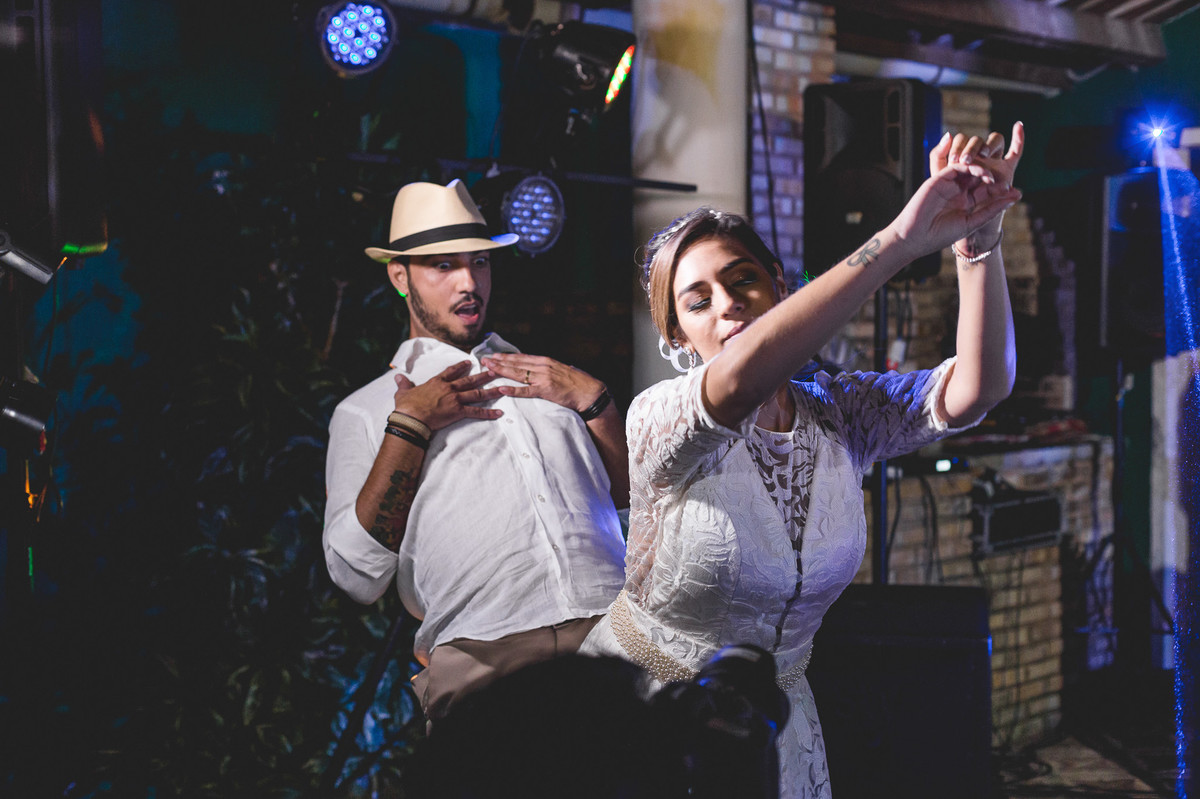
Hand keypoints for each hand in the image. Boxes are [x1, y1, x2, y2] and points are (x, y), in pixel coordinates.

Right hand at [392, 361, 503, 430]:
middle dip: (483, 375)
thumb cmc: (406, 406)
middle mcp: (449, 388)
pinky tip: (499, 413)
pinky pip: (477, 412)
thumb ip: (403, 384)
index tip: (469, 362)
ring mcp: (455, 399)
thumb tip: (397, 376)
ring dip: (491, 391)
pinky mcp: (458, 411)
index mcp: (437, 382)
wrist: (411, 418)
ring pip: (477, 394)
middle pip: (470, 380)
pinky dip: (489, 413)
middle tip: (494, 371)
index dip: (460, 367)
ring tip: (503, 388)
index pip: (451, 371)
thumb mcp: (403, 392)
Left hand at [481, 353, 605, 413]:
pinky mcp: (545, 391)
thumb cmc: (577, 382)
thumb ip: (548, 368)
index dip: (507, 356)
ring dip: (501, 371)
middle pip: (516, 363)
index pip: (522, 357)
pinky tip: (502, 388)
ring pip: (518, 374)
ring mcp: (543, 378)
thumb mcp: (561, 370)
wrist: (589, 392)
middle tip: (484, 360)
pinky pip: (525, 391)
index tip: (494, 355)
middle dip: (499, 361)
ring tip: (488, 369)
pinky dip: (513, 390)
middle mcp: (543, 366)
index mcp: (546, 361)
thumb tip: (539, 367)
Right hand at [888, 126, 1023, 260]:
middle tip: (1004, 182)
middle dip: (993, 177)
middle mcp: (959, 191)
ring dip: (982, 169)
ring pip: (970, 168)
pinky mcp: (939, 178)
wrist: (915, 238)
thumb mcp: (971, 223)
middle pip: (980, 177)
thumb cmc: (940, 235)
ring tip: (991, 177)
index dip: (1001, 190)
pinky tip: (979, 170)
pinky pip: (956, 165)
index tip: (1014, 192)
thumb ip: (992, 209)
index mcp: (967, 203)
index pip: (987, 190)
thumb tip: (1015, 196)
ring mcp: (949, 184)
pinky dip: (969, 164)